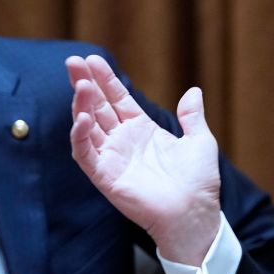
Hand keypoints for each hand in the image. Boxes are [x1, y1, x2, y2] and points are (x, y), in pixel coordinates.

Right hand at [67, 55, 221, 265]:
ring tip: (79, 84)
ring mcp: (113, 159)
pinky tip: (82, 117)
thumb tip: (194, 91)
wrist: (196, 214)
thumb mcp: (200, 141)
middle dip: (85, 84)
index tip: (93, 59)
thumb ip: (192, 117)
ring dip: (81, 105)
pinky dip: (80, 137)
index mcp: (142, 130)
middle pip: (98, 107)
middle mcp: (123, 142)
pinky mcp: (106, 177)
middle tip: (73, 62)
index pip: (118, 99)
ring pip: (88, 127)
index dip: (106, 79)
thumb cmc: (199, 182)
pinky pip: (86, 155)